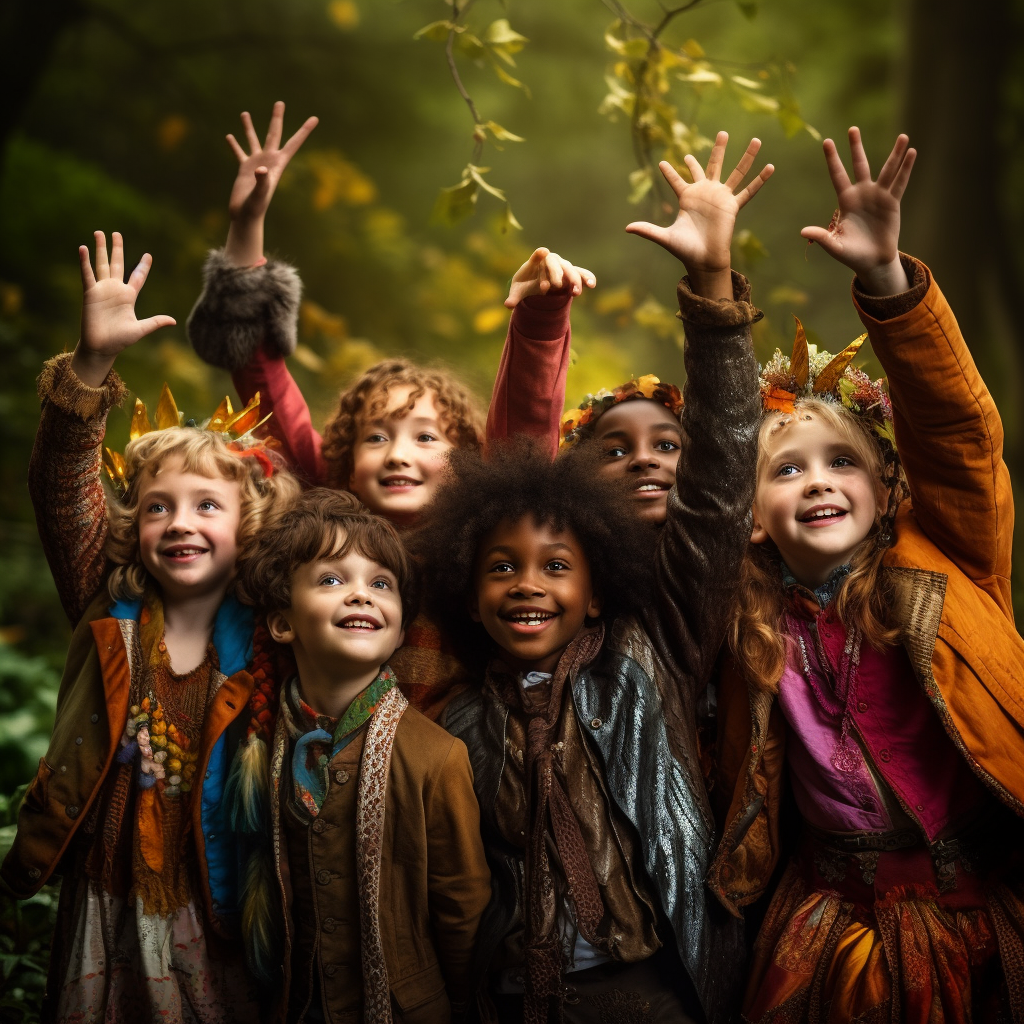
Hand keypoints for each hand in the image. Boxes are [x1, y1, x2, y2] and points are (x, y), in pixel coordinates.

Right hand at [71, 231, 174, 387]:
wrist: (102, 348)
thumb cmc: (120, 340)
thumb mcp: (141, 329)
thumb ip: (155, 322)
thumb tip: (174, 321)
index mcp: (129, 297)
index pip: (137, 277)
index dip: (142, 267)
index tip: (148, 255)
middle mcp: (115, 290)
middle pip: (117, 264)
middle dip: (117, 249)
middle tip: (116, 233)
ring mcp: (102, 290)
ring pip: (101, 264)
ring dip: (100, 249)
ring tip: (99, 233)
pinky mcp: (90, 293)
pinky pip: (87, 275)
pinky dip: (85, 262)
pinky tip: (83, 248)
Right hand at [224, 100, 317, 265]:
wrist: (246, 217)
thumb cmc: (255, 208)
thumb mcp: (259, 194)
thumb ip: (262, 181)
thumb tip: (260, 169)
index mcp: (277, 165)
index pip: (293, 144)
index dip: (304, 131)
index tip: (315, 118)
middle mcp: (268, 161)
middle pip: (274, 135)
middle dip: (277, 118)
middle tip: (280, 102)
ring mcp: (256, 164)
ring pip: (254, 140)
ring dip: (249, 127)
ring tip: (244, 112)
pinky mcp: (244, 169)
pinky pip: (239, 153)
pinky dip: (234, 145)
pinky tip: (229, 136)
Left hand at [505, 248, 595, 308]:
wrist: (535, 282)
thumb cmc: (525, 283)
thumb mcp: (518, 290)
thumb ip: (513, 297)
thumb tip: (507, 305)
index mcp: (536, 261)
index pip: (538, 256)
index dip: (539, 254)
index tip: (543, 251)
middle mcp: (551, 261)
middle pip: (555, 264)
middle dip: (556, 273)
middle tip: (556, 285)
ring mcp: (562, 267)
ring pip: (569, 269)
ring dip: (573, 279)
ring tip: (576, 292)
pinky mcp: (571, 275)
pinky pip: (580, 274)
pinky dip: (586, 277)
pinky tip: (591, 285)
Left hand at [626, 132, 772, 298]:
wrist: (703, 260)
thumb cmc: (685, 249)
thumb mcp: (664, 237)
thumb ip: (647, 230)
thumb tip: (626, 228)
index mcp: (687, 198)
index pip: (676, 180)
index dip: (669, 172)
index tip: (662, 162)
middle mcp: (706, 194)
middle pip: (713, 165)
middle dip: (718, 150)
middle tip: (723, 133)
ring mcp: (721, 198)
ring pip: (735, 172)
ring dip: (746, 157)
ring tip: (757, 140)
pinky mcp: (732, 206)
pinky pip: (748, 191)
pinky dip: (759, 180)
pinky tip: (770, 167)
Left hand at [800, 127, 915, 295]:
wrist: (873, 262)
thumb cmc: (852, 255)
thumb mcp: (835, 246)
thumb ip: (821, 237)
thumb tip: (802, 232)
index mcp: (846, 201)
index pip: (838, 175)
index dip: (833, 159)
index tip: (827, 141)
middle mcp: (862, 194)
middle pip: (859, 165)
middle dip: (856, 147)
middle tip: (853, 128)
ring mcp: (879, 196)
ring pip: (887, 170)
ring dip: (895, 154)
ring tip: (902, 137)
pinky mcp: (893, 202)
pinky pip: (900, 182)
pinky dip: (906, 168)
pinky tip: (911, 153)